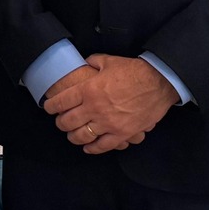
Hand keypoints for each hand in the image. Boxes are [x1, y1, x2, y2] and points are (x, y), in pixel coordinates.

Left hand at [44, 53, 179, 154]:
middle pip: (68, 121)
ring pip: (82, 136)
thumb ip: (92, 63)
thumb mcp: (108, 61)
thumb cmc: (134, 71)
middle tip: (60, 121)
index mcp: (88, 90)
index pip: (61, 102)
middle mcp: (94, 108)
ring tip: (71, 135)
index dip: (51, 106)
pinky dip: (92, 148)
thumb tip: (84, 63)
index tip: (49, 107)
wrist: (159, 82)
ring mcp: (108, 123)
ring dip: (73, 137)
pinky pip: (103, 146)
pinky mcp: (122, 133)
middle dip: (60, 123)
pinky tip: (87, 147)